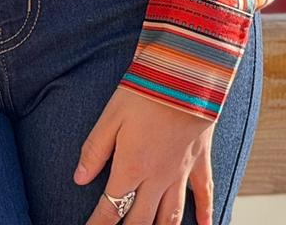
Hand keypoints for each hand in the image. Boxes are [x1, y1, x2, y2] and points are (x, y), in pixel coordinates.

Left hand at [73, 83, 214, 224]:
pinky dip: (206, 215)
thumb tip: (79, 178)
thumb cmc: (144, 90)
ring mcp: (181, 172)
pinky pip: (205, 194)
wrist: (185, 74)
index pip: (111, 208)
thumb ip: (95, 150)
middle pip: (140, 219)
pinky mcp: (201, 160)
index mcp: (132, 167)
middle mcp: (158, 178)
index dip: (99, 224)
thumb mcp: (111, 116)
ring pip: (171, 216)